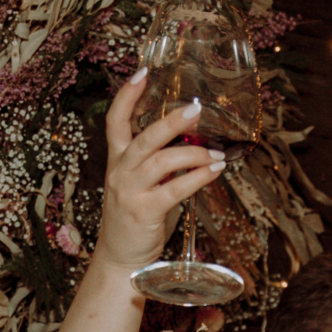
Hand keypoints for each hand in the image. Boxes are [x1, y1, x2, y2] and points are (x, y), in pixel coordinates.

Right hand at [96, 68, 226, 269]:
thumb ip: (161, 163)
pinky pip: (175, 189)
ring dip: (193, 153)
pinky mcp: (144, 212)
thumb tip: (197, 142)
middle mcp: (120, 172)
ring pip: (161, 161)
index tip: (143, 71)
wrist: (120, 259)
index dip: (127, 95)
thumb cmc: (136, 218)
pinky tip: (215, 171)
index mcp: (117, 160)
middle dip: (171, 120)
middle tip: (197, 108)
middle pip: (143, 137)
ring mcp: (130, 192)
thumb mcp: (141, 184)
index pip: (115, 120)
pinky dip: (198, 178)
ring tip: (216, 153)